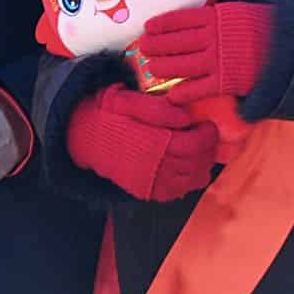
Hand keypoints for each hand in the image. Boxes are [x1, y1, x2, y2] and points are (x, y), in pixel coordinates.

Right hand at [67, 85, 219, 202]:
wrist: (85, 140)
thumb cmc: (110, 116)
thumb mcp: (126, 101)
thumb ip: (157, 108)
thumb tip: (185, 118)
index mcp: (154, 144)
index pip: (197, 144)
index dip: (208, 134)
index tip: (207, 124)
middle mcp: (156, 168)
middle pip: (200, 162)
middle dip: (208, 149)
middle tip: (205, 137)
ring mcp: (153, 183)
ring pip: (194, 179)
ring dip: (202, 164)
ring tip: (197, 151)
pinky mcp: (148, 192)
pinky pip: (179, 192)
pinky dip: (188, 180)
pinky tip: (184, 166)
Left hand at [139, 3, 273, 103]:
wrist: (293, 48)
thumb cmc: (270, 26)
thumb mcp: (245, 9)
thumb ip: (223, 12)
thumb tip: (209, 9)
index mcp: (216, 17)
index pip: (181, 19)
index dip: (162, 24)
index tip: (149, 27)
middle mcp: (212, 38)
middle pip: (175, 42)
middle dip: (155, 45)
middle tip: (143, 48)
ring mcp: (217, 60)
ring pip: (180, 65)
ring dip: (162, 67)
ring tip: (152, 67)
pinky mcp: (225, 81)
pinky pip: (197, 88)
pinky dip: (183, 92)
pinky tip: (172, 94)